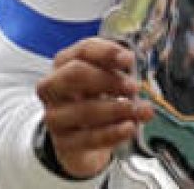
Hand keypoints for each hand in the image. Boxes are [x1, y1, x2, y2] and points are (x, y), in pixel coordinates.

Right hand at [35, 38, 152, 179]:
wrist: (81, 140)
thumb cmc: (93, 101)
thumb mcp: (104, 81)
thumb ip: (117, 71)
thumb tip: (131, 64)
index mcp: (64, 63)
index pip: (83, 50)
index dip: (107, 52)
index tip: (129, 59)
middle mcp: (53, 86)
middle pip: (75, 74)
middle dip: (108, 79)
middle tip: (134, 88)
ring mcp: (55, 116)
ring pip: (84, 109)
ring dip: (117, 109)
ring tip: (140, 111)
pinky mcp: (63, 143)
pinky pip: (89, 137)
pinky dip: (113, 132)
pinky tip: (129, 128)